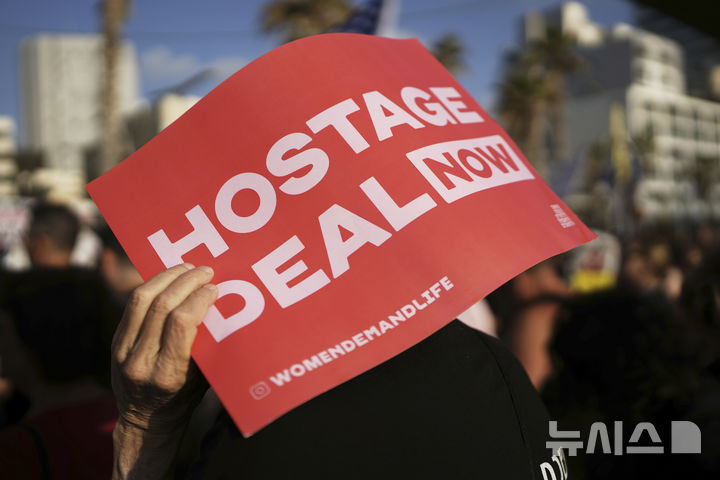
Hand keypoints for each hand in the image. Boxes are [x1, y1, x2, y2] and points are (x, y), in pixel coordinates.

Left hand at [111, 263, 216, 478]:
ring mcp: (123, 351)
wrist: (145, 419)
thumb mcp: (204, 378)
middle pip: (161, 306)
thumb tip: (224, 305)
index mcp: (168, 373)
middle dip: (186, 281)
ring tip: (187, 268)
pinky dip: (152, 286)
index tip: (214, 288)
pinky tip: (169, 279)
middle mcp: (141, 361)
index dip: (199, 299)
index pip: (181, 322)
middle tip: (205, 270)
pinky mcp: (115, 342)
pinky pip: (132, 305)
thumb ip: (209, 345)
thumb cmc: (185, 398)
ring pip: (141, 299)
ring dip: (167, 277)